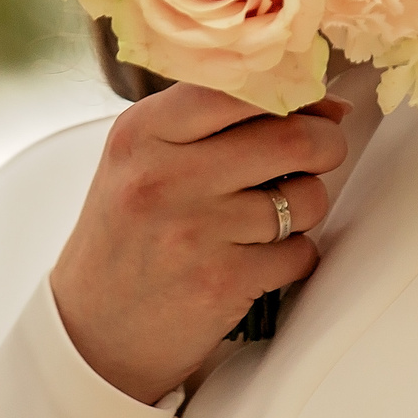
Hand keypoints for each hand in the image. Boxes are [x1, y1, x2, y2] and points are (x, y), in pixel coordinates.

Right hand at [51, 84, 347, 403]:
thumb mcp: (142, 158)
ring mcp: (194, 231)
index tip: (310, 103)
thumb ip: (213, 121)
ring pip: (307, 197)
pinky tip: (261, 259)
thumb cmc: (129, 235)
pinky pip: (301, 252)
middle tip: (321, 153)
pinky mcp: (222, 282)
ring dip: (307, 206)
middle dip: (325, 144)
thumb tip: (323, 102)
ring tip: (275, 215)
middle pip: (293, 137)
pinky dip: (294, 257)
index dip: (294, 90)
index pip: (242, 85)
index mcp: (143, 131)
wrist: (92, 331)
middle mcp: (166, 175)